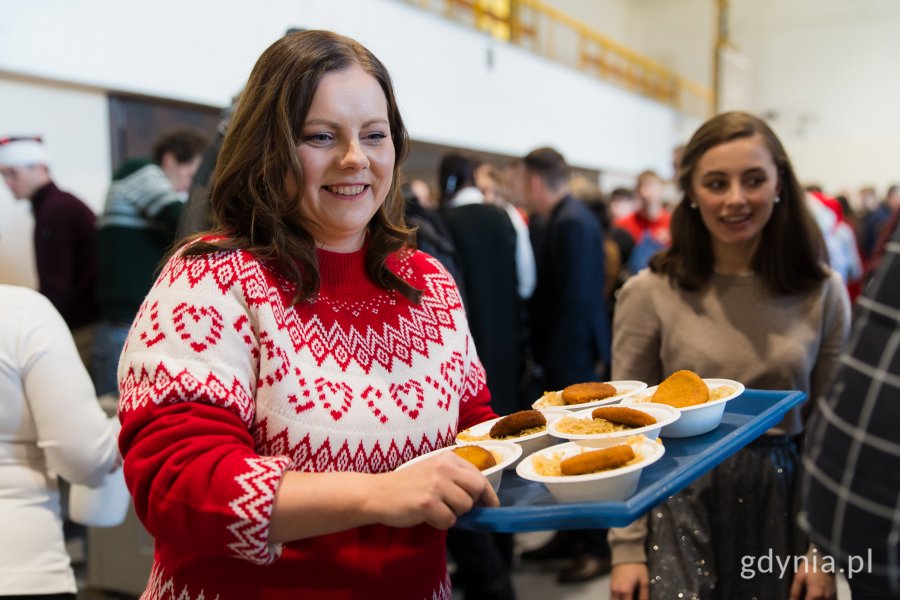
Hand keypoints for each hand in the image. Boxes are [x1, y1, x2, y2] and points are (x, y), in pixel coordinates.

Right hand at [367, 452, 498, 529]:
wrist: (378, 493)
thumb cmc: (407, 486)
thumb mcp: (433, 472)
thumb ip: (455, 479)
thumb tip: (482, 498)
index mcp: (447, 458)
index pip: (479, 476)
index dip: (488, 494)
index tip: (492, 505)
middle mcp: (444, 468)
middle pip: (476, 490)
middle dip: (470, 503)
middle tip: (454, 507)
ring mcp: (436, 484)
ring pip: (464, 507)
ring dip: (452, 514)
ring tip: (434, 509)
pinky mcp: (428, 503)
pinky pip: (449, 520)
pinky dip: (439, 523)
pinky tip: (425, 515)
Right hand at [610, 562, 649, 599]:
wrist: (625, 553)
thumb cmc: (637, 567)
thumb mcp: (644, 581)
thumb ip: (644, 595)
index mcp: (625, 591)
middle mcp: (616, 591)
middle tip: (633, 598)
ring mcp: (612, 588)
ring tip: (629, 597)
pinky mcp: (610, 585)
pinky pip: (612, 597)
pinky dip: (617, 599)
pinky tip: (624, 597)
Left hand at [789, 563, 835, 599]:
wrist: (823, 558)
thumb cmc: (810, 566)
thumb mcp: (799, 577)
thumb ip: (795, 591)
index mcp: (815, 593)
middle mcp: (825, 596)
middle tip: (805, 596)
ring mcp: (831, 595)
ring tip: (808, 595)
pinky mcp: (834, 592)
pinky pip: (827, 599)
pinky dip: (821, 599)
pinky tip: (816, 595)